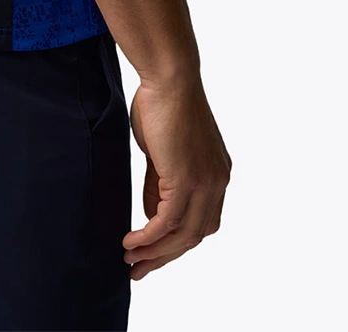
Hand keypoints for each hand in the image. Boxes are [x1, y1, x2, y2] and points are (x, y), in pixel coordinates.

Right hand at [123, 76, 230, 279]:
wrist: (169, 77)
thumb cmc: (162, 103)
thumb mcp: (162, 152)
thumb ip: (160, 184)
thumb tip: (153, 215)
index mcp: (216, 174)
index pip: (201, 221)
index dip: (177, 241)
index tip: (153, 251)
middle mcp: (217, 182)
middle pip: (195, 235)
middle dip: (166, 256)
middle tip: (140, 269)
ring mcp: (205, 183)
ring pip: (183, 235)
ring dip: (155, 252)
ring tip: (130, 260)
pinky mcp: (186, 180)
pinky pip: (167, 222)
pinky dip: (149, 237)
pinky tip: (132, 242)